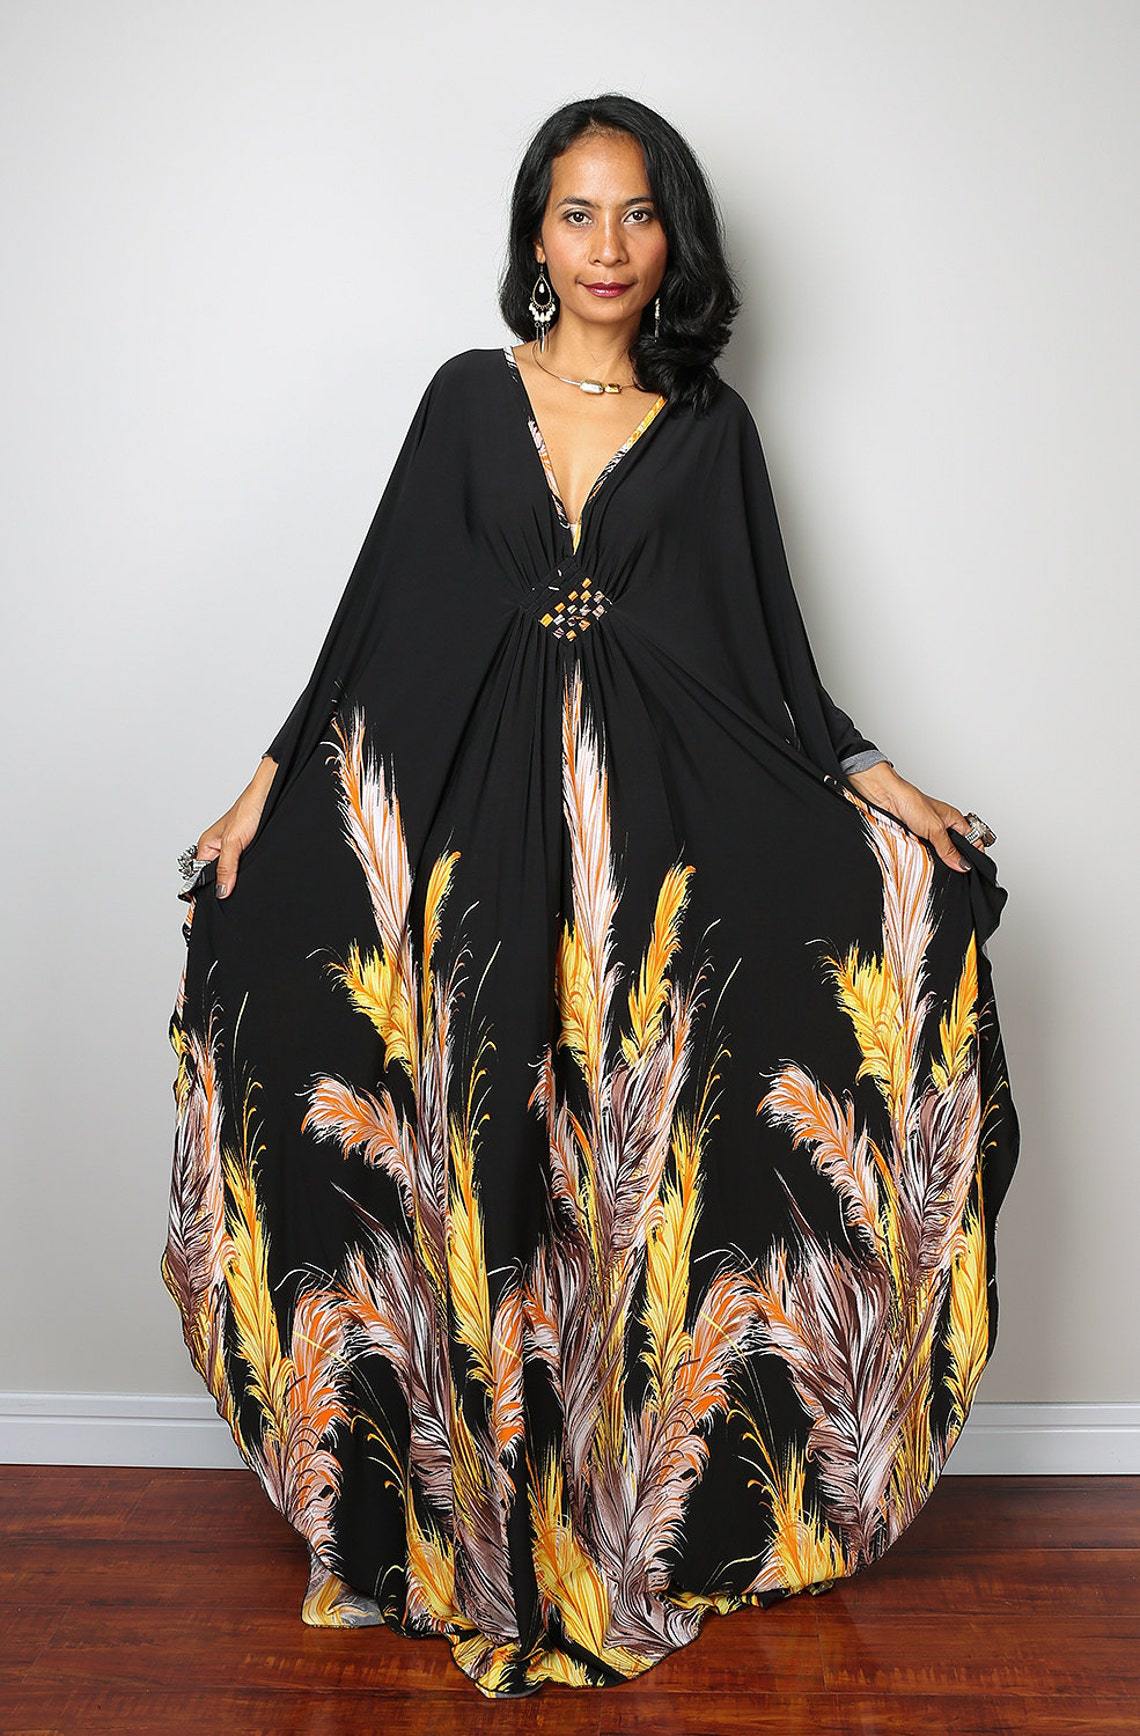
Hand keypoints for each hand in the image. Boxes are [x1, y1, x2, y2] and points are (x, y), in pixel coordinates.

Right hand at [195, 759, 276, 897]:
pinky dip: (248, 875)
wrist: (272, 794)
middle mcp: (219, 850)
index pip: (199, 877)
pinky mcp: (250, 851)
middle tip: (230, 905)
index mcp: (207, 846)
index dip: (204, 892)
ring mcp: (235, 851)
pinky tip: (254, 880)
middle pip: (216, 878)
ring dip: (238, 882)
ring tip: (243, 893)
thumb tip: (221, 892)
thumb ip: (226, 867)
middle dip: (223, 889)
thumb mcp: (234, 841)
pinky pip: (246, 868)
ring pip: (232, 875)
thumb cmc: (249, 808)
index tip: (209, 909)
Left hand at [845, 762, 973, 872]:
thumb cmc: (910, 802)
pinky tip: (920, 858)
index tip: (971, 868)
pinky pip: (923, 852)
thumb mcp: (935, 829)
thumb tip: (963, 864)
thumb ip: (948, 848)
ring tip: (933, 860)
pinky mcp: (914, 838)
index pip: (973, 840)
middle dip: (953, 859)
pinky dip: (922, 856)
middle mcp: (943, 826)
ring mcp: (928, 832)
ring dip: (935, 858)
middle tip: (951, 868)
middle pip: (955, 849)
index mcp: (954, 820)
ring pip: (938, 853)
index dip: (974, 854)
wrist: (885, 798)